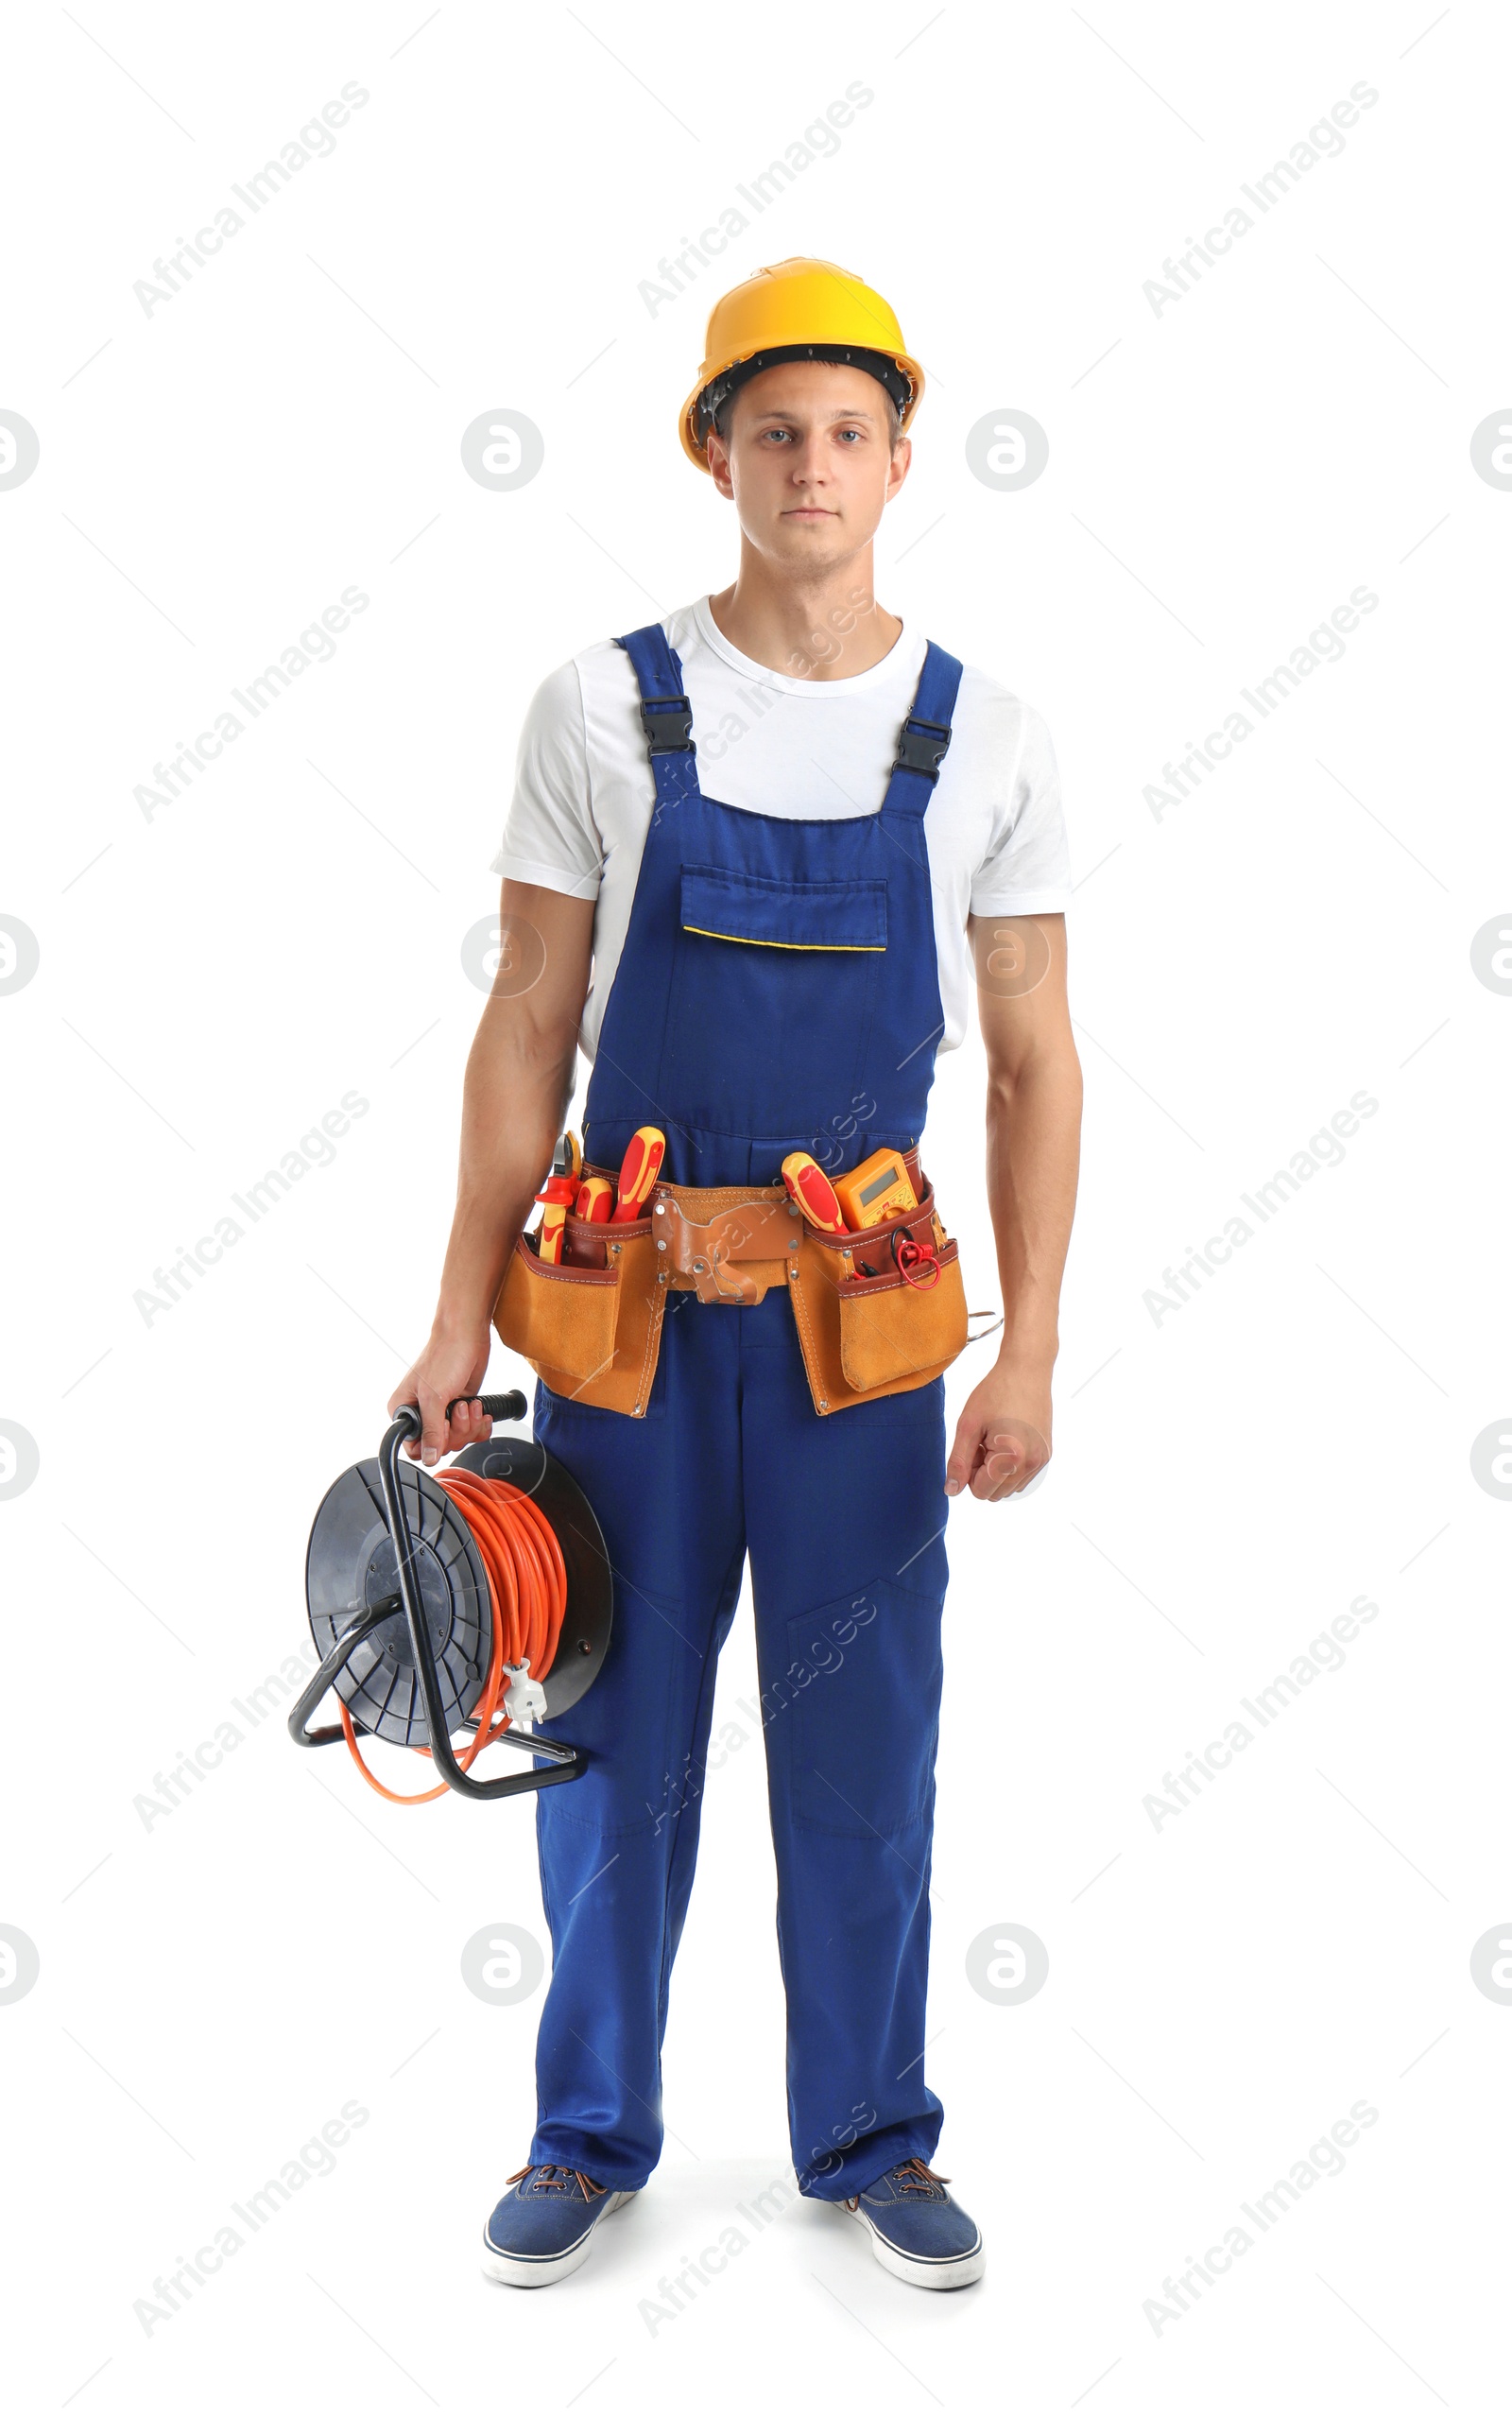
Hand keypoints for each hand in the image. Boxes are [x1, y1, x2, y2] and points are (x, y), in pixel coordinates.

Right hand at [388, 1323, 495, 1466]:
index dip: (435, 1443)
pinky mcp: (461, 1408)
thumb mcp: (435, 1397)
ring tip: (471, 1405)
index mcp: (405, 1410)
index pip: (415, 1448)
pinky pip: (472, 1432)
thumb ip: (432, 1431)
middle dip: (458, 1430)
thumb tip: (428, 1458)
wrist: (467, 1336)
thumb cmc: (444, 1356)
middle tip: (460, 1408)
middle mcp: (422, 1413)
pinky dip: (480, 1424)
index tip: (445, 1427)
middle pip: (441, 1446)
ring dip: (471, 1425)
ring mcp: (443, 1412)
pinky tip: (481, 1410)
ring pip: (458, 1440)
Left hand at [945, 1357, 1052, 1501]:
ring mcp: (1042, 1460)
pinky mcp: (1046, 1454)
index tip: (973, 1445)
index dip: (969, 1472)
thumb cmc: (995, 1392)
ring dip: (996, 1471)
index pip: (980, 1492)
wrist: (1027, 1369)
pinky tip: (1008, 1438)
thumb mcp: (968, 1425)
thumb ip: (958, 1462)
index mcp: (1012, 1458)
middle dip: (983, 1473)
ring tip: (995, 1438)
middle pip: (995, 1494)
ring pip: (1008, 1488)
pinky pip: (1022, 1477)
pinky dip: (1010, 1466)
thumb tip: (952, 1491)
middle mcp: (1032, 1464)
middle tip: (983, 1441)